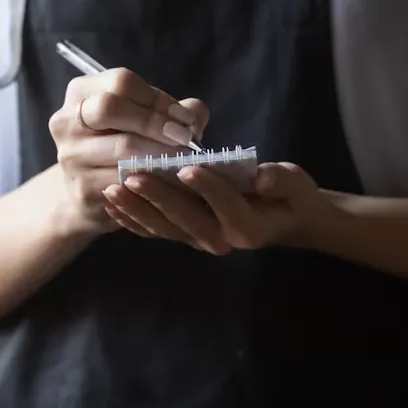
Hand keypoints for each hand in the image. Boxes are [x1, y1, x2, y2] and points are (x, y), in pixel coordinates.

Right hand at [49, 68, 209, 235]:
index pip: (122, 82)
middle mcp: (66, 120)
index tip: (186, 118)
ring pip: (121, 147)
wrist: (91, 193)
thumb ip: (173, 111)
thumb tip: (194, 115)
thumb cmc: (124, 145)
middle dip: (155, 121)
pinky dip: (152, 179)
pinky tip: (169, 181)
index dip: (158, 99)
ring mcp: (70, 155)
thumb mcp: (145, 119)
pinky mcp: (81, 187)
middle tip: (185, 138)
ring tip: (184, 159)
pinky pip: (123, 179)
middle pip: (110, 107)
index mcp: (82, 91)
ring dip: (160, 152)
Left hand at [102, 162, 330, 254]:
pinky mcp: (186, 236)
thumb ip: (281, 180)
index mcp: (248, 226)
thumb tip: (262, 175)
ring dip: (137, 209)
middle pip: (186, 219)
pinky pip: (155, 231)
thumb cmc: (290, 198)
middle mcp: (222, 239)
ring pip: (164, 228)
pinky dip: (132, 219)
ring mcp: (200, 240)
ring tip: (113, 189)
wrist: (284, 221)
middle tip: (133, 176)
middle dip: (158, 197)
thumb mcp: (296, 185)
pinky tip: (111, 203)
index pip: (226, 205)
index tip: (186, 167)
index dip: (208, 188)